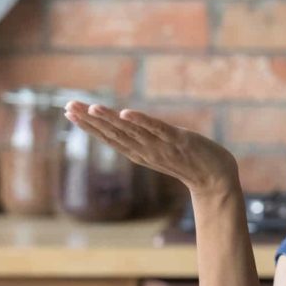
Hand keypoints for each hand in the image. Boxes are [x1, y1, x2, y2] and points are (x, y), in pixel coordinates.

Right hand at [63, 101, 239, 199]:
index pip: (109, 137)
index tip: (69, 111)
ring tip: (93, 107)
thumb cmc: (188, 162)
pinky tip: (127, 113)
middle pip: (114, 133)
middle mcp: (146, 150)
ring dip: (111, 119)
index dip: (88, 125)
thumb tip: (126, 127)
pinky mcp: (180, 141)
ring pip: (132, 131)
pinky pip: (159, 130)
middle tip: (69, 106)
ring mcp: (162, 146)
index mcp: (139, 152)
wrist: (217, 179)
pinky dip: (142, 122)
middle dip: (91, 120)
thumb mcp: (159, 150)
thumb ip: (142, 140)